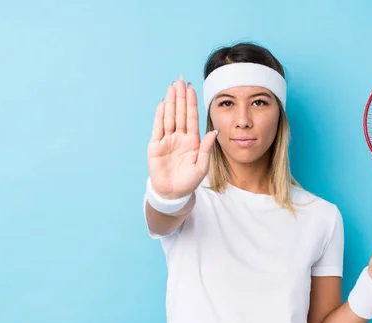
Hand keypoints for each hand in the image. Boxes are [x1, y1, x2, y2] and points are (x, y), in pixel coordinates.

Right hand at [148, 76, 218, 198]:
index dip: (191, 103)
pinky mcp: (155, 146)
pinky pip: (158, 128)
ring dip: (170, 102)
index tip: (192, 88)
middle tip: (180, 80)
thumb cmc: (189, 182)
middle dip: (180, 96)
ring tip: (172, 87)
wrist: (173, 193)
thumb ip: (207, 148)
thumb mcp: (202, 166)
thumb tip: (215, 131)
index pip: (192, 118)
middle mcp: (179, 137)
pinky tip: (162, 103)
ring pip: (169, 117)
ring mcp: (167, 140)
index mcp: (192, 141)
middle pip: (180, 113)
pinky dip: (160, 115)